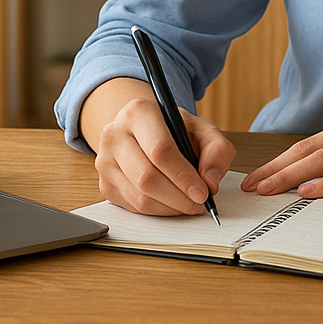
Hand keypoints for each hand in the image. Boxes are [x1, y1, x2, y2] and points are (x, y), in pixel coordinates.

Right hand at [92, 94, 236, 215]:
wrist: (142, 130)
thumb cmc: (173, 129)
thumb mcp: (202, 129)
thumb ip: (217, 150)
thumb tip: (210, 182)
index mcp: (138, 112)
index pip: (159, 150)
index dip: (183, 176)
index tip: (203, 192)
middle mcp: (114, 134)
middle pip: (146, 177)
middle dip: (178, 197)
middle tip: (199, 203)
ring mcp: (105, 161)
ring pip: (139, 197)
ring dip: (170, 207)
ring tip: (189, 203)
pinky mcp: (105, 184)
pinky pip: (133, 207)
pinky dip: (158, 211)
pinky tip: (172, 202)